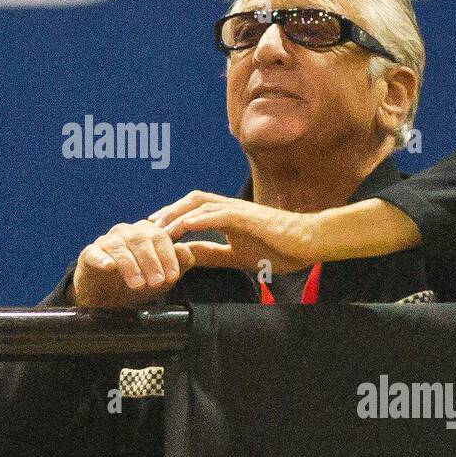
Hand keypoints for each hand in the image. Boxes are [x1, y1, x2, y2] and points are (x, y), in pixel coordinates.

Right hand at [70, 220, 198, 307]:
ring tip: (137, 284)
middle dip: (151, 262)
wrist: (108, 298)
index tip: (172, 276)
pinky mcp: (89, 253)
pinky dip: (102, 259)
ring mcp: (107, 242)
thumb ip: (178, 265)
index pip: (160, 237)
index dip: (168, 256)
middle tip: (157, 282)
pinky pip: (94, 253)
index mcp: (147, 233)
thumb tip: (187, 251)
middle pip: (140, 239)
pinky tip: (109, 267)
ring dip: (130, 265)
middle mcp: (127, 233)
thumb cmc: (139, 282)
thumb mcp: (162, 278)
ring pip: (119, 247)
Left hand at [148, 191, 322, 273]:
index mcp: (227, 216)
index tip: (152, 230)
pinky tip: (185, 227)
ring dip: (177, 215)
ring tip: (159, 228)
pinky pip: (218, 214)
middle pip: (191, 200)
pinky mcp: (248, 217)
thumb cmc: (279, 248)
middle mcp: (229, 208)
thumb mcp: (236, 255)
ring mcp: (238, 210)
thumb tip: (188, 255)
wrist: (308, 243)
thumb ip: (213, 253)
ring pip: (200, 204)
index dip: (171, 216)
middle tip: (147, 226)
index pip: (193, 210)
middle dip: (168, 211)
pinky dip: (199, 219)